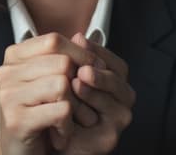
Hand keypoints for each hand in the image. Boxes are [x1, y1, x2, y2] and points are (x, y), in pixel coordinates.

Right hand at [0, 32, 102, 154]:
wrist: (20, 154)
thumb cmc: (39, 113)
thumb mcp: (49, 80)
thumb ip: (62, 57)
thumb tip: (82, 36)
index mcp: (13, 56)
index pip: (54, 40)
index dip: (79, 53)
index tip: (93, 67)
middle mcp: (6, 72)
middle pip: (62, 63)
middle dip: (80, 82)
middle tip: (81, 101)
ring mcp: (8, 96)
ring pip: (62, 85)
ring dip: (74, 107)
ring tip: (67, 119)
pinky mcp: (16, 120)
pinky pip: (61, 111)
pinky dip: (68, 125)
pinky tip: (60, 133)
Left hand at [60, 33, 135, 154]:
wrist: (52, 137)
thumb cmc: (63, 102)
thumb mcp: (70, 75)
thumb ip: (77, 58)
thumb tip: (78, 36)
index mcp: (117, 81)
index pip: (115, 63)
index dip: (98, 50)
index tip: (78, 40)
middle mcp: (123, 100)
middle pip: (117, 81)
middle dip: (98, 74)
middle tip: (82, 69)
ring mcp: (118, 120)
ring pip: (108, 102)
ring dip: (89, 93)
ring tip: (74, 85)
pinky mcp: (107, 139)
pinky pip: (97, 123)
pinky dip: (83, 114)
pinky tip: (68, 106)